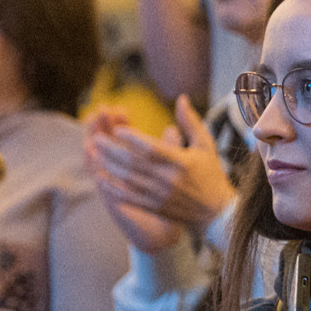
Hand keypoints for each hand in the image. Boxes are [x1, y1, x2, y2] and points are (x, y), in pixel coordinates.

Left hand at [86, 96, 235, 230]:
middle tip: (97, 138)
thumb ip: (191, 122)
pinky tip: (101, 178)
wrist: (216, 211)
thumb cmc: (211, 174)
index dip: (133, 139)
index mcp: (181, 162)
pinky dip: (113, 187)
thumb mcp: (206, 145)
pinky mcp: (155, 206)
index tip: (117, 129)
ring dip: (109, 166)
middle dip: (113, 150)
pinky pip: (129, 197)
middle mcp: (168, 179)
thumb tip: (181, 98)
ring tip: (94, 153)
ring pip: (128, 179)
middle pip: (134, 163)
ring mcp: (160, 195)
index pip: (152, 148)